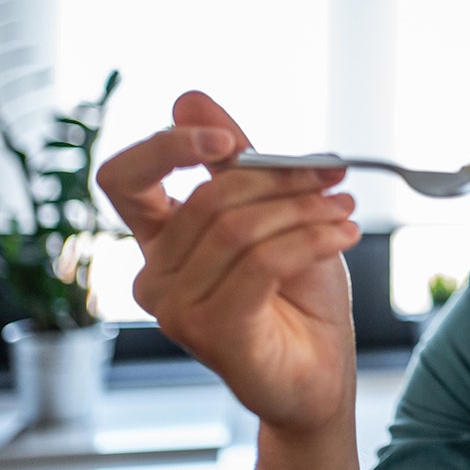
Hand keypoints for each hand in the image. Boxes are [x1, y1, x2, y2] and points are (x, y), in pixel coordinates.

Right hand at [97, 91, 361, 430]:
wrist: (321, 370)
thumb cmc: (296, 295)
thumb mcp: (273, 214)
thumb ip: (237, 163)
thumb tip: (188, 98)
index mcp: (160, 239)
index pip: (124, 178)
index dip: (167, 147)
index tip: (229, 142)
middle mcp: (155, 274)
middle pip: (209, 198)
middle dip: (281, 179)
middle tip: (332, 175)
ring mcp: (175, 308)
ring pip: (240, 229)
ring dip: (306, 211)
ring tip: (344, 211)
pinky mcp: (211, 331)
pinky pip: (262, 263)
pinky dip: (312, 239)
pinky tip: (344, 233)